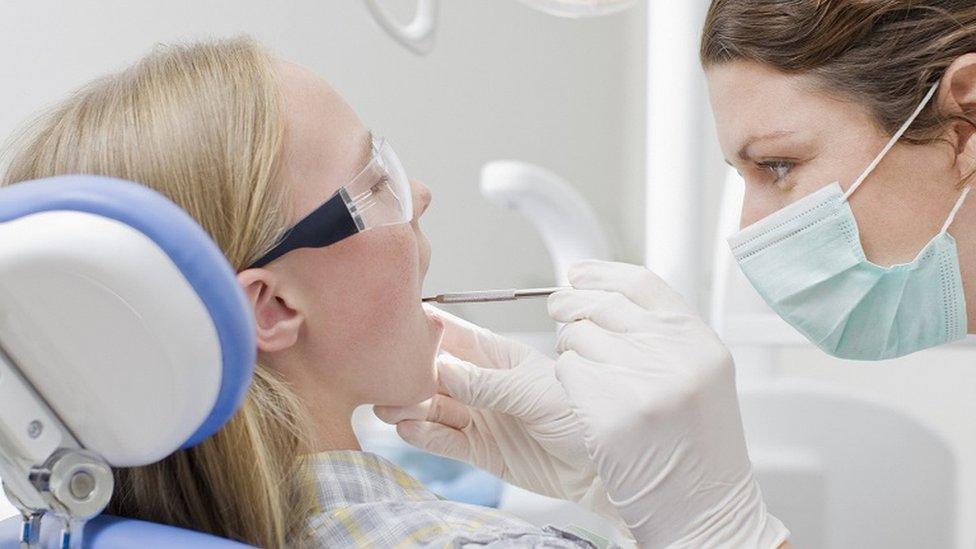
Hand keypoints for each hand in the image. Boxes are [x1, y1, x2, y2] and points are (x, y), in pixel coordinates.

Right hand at [373, 307, 617, 519]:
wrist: (600, 467)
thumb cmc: (581, 416)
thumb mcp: (533, 393)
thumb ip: (487, 385)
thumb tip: (444, 369)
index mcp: (501, 357)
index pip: (457, 337)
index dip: (428, 331)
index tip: (398, 325)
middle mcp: (485, 385)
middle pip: (437, 374)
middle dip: (410, 374)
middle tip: (385, 377)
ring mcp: (480, 417)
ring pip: (435, 407)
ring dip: (410, 405)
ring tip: (388, 406)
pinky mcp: (480, 450)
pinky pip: (445, 440)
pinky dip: (424, 435)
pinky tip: (407, 428)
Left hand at [549, 260, 787, 547]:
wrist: (704, 507)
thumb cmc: (698, 445)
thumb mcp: (699, 374)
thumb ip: (662, 332)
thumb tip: (603, 293)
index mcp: (697, 339)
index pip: (639, 283)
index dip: (601, 274)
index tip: (577, 273)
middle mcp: (672, 354)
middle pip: (600, 304)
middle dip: (570, 305)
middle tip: (558, 309)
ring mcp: (639, 383)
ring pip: (576, 337)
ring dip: (570, 350)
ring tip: (589, 377)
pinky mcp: (608, 414)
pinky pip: (566, 372)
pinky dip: (567, 381)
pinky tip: (586, 401)